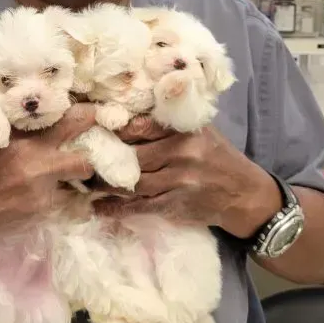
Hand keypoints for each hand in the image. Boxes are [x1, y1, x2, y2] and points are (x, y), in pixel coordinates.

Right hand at [0, 103, 97, 248]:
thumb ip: (15, 121)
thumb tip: (38, 104)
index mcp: (23, 138)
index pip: (69, 120)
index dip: (86, 116)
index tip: (93, 113)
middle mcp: (38, 165)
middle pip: (84, 159)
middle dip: (90, 152)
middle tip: (90, 146)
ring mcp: (42, 194)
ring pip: (74, 182)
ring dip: (71, 176)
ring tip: (60, 173)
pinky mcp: (41, 215)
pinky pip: (61, 201)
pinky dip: (54, 194)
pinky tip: (38, 193)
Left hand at [93, 116, 281, 237]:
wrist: (243, 193)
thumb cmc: (216, 155)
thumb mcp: (199, 130)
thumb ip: (168, 122)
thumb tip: (126, 113)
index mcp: (184, 131)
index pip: (141, 126)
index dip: (114, 129)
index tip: (91, 129)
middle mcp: (181, 154)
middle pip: (133, 155)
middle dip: (104, 157)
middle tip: (80, 156)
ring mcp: (179, 181)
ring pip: (132, 182)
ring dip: (105, 184)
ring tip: (83, 182)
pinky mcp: (176, 205)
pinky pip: (140, 207)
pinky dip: (117, 208)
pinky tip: (98, 207)